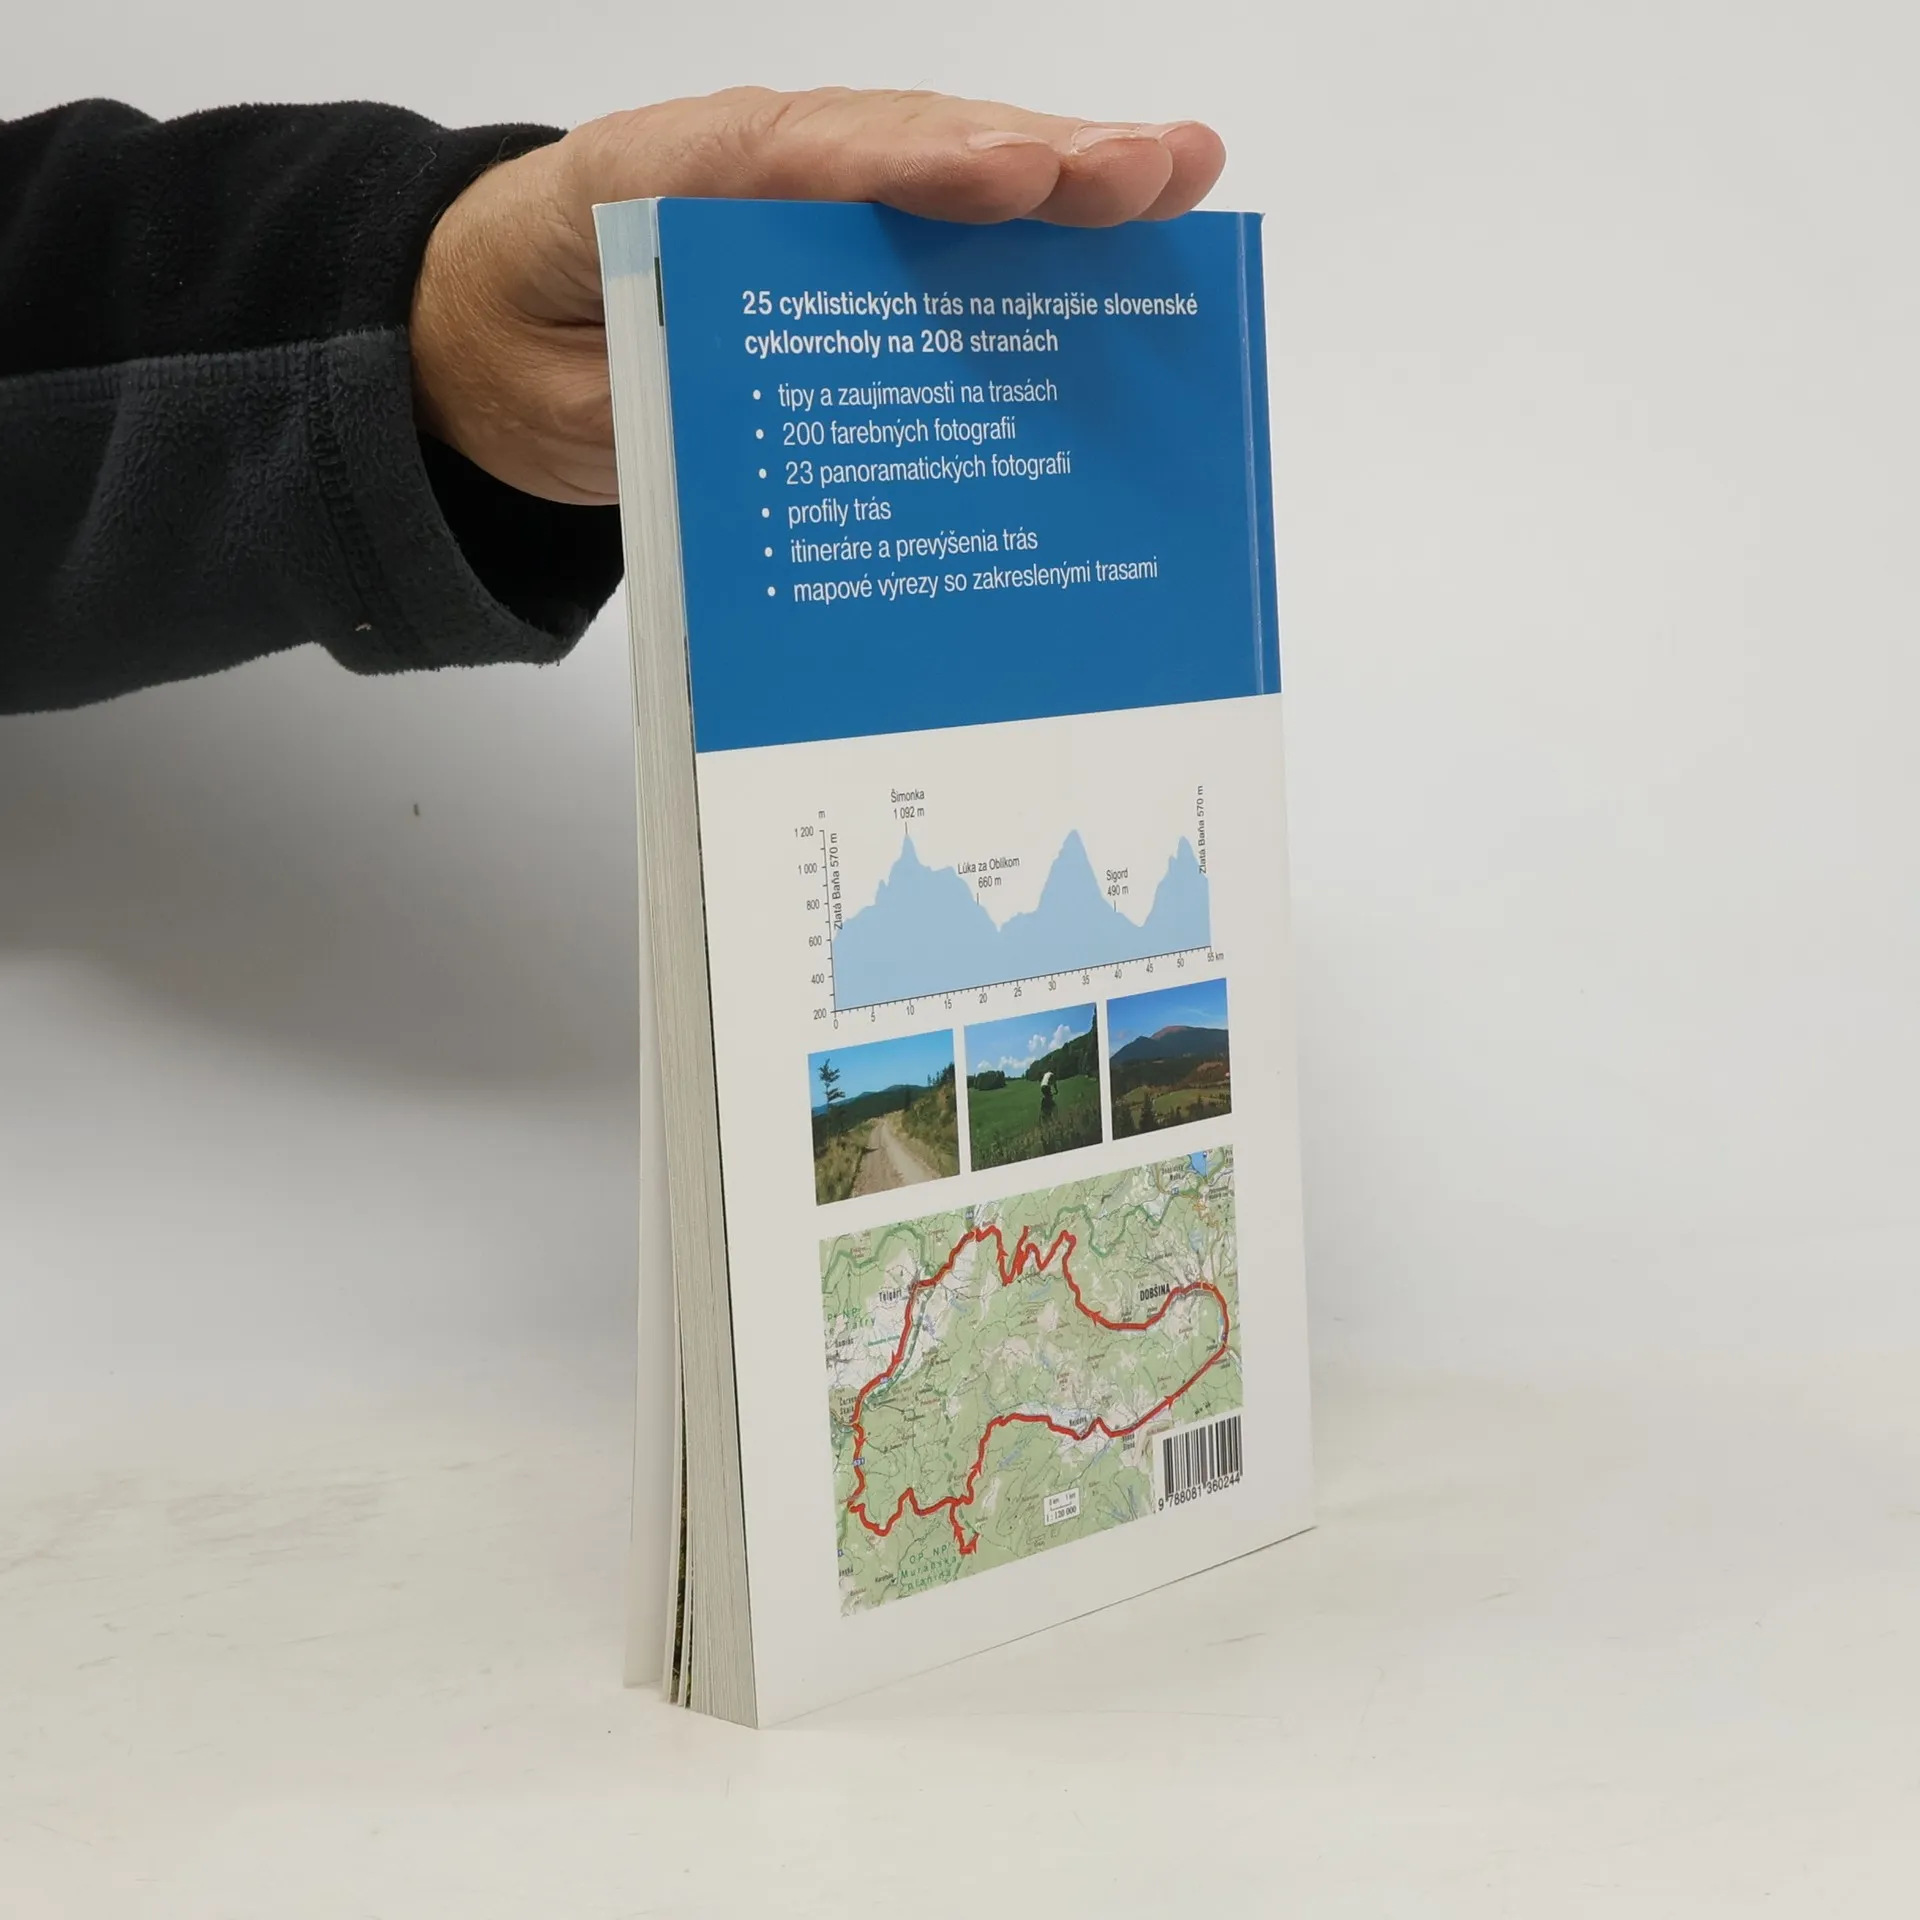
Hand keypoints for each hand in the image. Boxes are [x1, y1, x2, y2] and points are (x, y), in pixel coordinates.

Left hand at [409, 89, 1226, 505]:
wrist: (490, 330)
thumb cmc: (528, 345)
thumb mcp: (570, 398)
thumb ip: (662, 405)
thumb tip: (779, 436)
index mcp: (669, 181)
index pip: (801, 160)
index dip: (910, 170)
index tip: (1010, 181)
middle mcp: (761, 169)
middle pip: (908, 146)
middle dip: (1037, 163)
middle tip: (1155, 174)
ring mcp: (814, 201)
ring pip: (947, 174)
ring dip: (1065, 184)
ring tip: (1180, 182)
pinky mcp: (845, 249)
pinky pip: (944, 236)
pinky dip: (1032, 239)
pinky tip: (1123, 245)